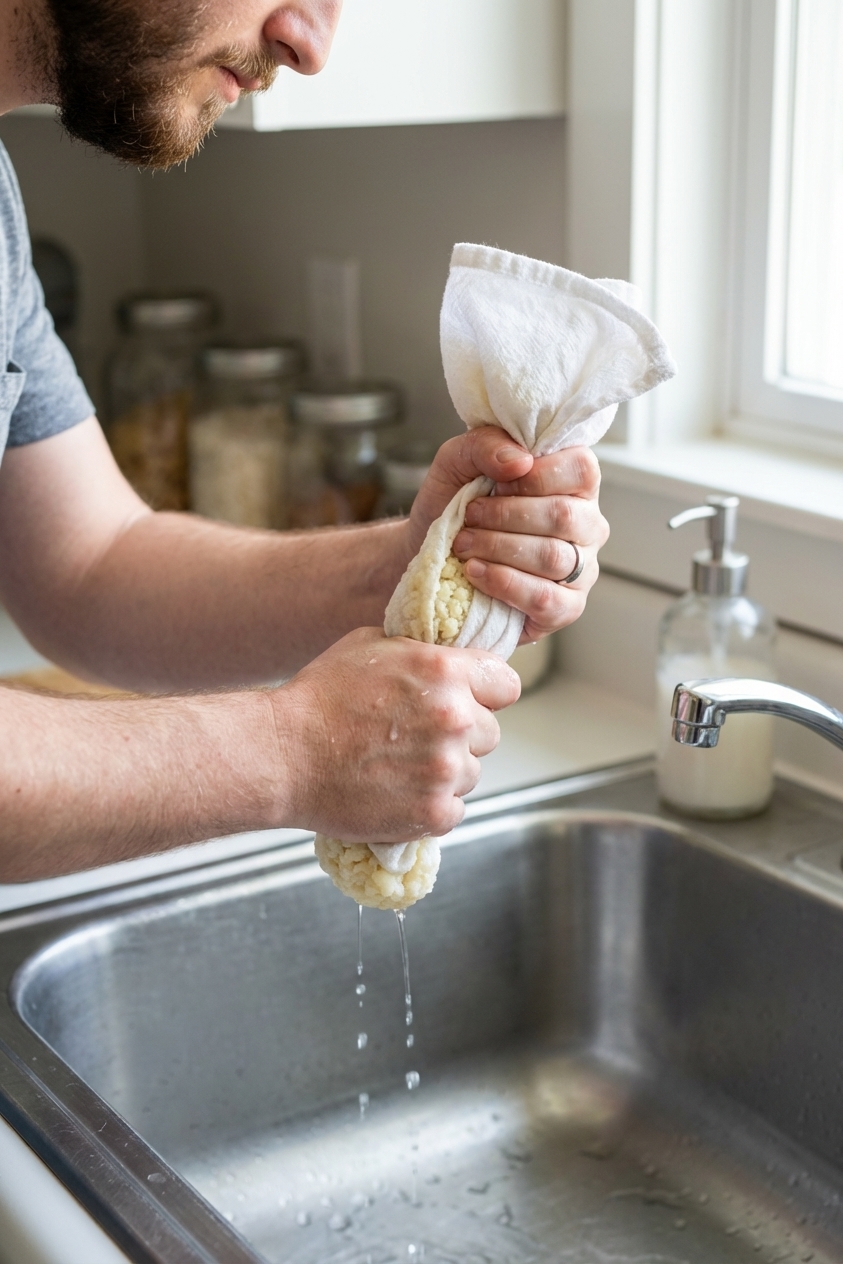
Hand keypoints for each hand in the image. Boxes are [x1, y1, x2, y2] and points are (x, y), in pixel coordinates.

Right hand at [278, 627, 519, 841]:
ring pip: (472, 773)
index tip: (470, 701)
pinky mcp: (434, 812)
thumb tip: (447, 656)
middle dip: (463, 735)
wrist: (283, 754)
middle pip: (491, 732)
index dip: (487, 693)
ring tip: (401, 767)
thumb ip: (422, 652)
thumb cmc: (319, 697)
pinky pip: (454, 809)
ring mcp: (446, 769)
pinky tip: (398, 793)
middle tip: (420, 737)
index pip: (506, 684)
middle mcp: (456, 719)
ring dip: (446, 771)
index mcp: (446, 672)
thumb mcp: (371, 645)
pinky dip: (431, 806)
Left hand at [407, 427, 609, 642]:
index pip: (581, 468)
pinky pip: (546, 598)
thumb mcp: (457, 462)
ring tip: (464, 544)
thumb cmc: (453, 505)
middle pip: (564, 515)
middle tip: (470, 516)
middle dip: (506, 515)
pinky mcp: (566, 608)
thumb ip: (485, 444)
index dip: (535, 476)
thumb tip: (519, 460)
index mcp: (573, 482)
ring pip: (553, 557)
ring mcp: (582, 569)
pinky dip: (504, 583)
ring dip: (498, 548)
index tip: (497, 483)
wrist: (427, 552)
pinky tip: (476, 572)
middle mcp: (587, 524)